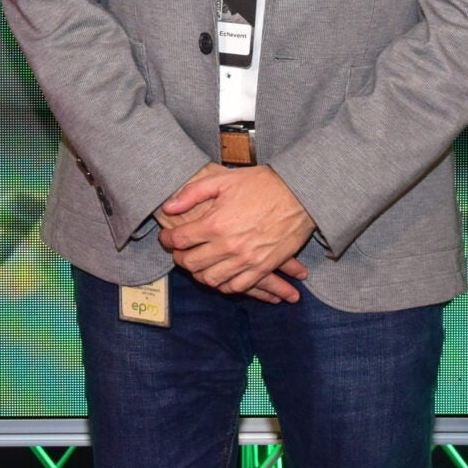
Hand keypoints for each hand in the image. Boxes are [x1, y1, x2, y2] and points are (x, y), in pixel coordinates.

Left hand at [158, 166, 315, 296]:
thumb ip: (193, 193)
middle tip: (179, 251)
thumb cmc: (263, 184)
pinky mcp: (263, 267)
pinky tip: (220, 275)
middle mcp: (228, 246)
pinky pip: (236, 287)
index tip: (166, 237)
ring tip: (197, 264)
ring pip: (211, 279)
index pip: (180, 240)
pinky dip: (223, 284)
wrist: (301, 195)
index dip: (167, 240)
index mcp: (216, 223)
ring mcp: (246, 260)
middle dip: (180, 258)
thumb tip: (169, 207)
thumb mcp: (224, 180)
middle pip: (191, 263)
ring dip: (199, 274)